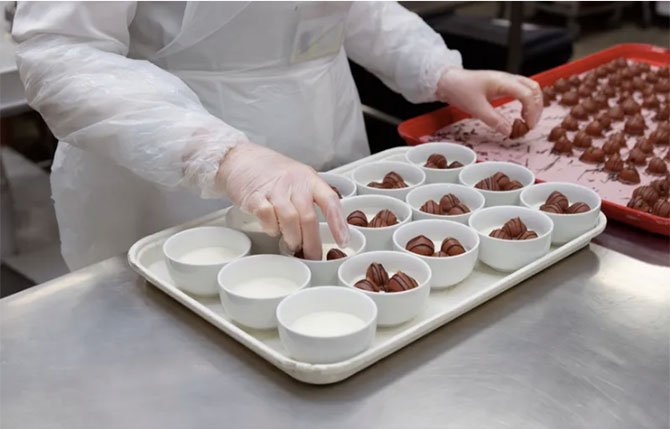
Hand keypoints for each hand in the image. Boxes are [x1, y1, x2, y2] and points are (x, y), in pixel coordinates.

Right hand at [217, 142, 348, 259]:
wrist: (241, 158)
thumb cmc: (271, 172)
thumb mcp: (298, 178)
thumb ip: (311, 198)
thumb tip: (325, 227)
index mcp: (309, 178)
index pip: (330, 200)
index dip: (338, 222)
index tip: (343, 240)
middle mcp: (294, 182)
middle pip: (308, 216)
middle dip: (312, 242)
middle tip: (313, 256)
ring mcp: (274, 189)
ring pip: (289, 219)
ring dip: (293, 238)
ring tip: (293, 245)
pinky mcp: (254, 197)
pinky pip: (267, 216)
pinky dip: (271, 228)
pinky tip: (273, 230)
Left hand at [436, 69, 542, 135]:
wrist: (448, 81)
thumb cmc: (460, 90)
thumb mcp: (476, 108)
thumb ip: (494, 120)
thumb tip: (509, 132)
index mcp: (503, 82)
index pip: (527, 94)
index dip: (532, 111)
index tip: (528, 126)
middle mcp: (507, 78)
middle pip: (534, 88)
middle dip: (537, 107)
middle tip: (530, 124)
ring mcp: (506, 80)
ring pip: (530, 88)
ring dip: (533, 104)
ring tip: (527, 120)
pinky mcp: (502, 85)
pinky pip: (521, 90)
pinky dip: (526, 101)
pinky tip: (521, 113)